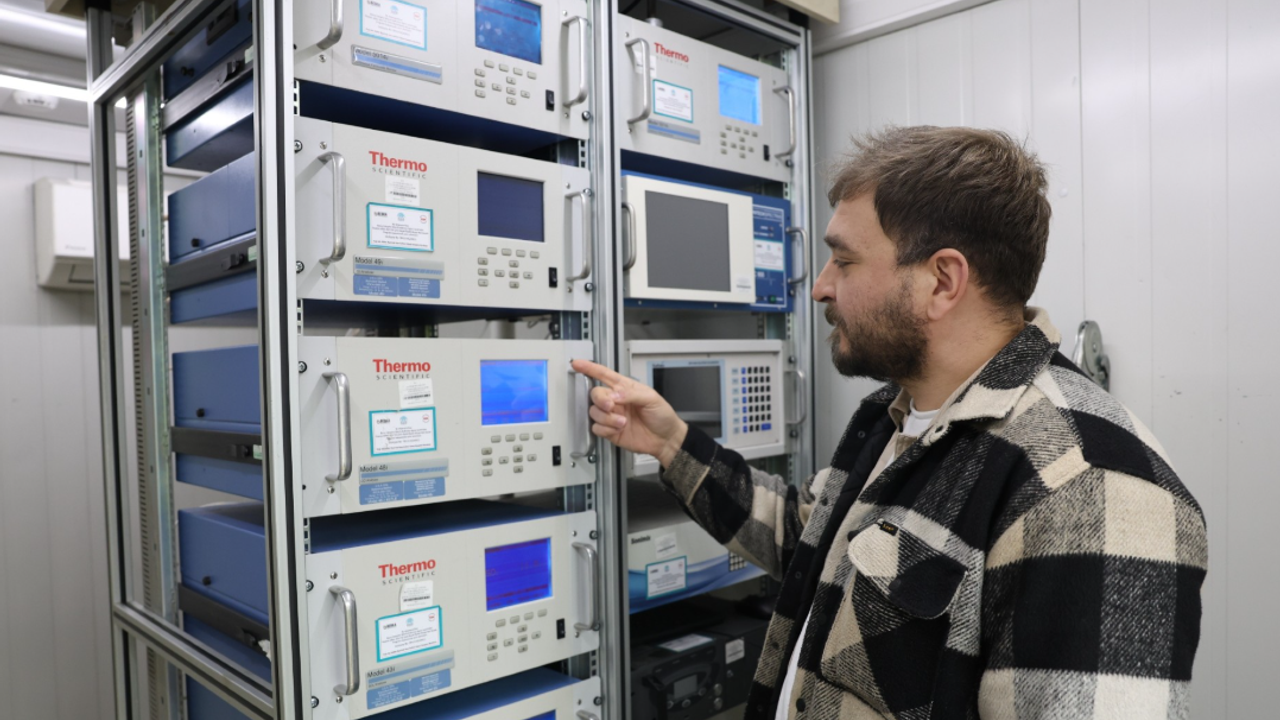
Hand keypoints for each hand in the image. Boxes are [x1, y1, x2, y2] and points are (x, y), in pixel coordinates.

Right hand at [570, 359, 687, 468]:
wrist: (665, 439)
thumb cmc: (662, 415)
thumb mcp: (651, 398)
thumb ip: (631, 394)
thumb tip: (613, 395)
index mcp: (625, 388)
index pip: (604, 375)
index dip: (590, 368)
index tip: (578, 364)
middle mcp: (616, 401)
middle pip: (595, 394)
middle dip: (600, 400)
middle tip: (611, 406)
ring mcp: (612, 416)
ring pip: (594, 412)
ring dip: (607, 418)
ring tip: (622, 422)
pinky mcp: (609, 431)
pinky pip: (596, 428)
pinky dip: (605, 429)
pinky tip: (617, 429)